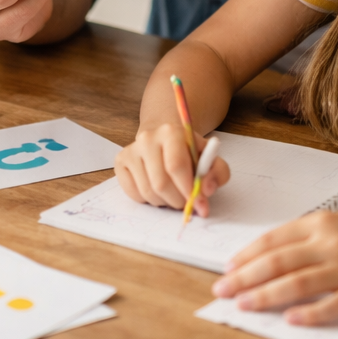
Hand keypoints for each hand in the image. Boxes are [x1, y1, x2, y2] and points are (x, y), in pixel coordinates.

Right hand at [114, 123, 229, 213]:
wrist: (164, 140)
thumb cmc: (189, 153)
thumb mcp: (210, 158)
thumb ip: (217, 172)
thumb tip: (205, 190)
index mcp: (171, 132)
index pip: (176, 166)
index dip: (189, 190)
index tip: (200, 205)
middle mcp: (147, 138)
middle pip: (160, 183)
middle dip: (177, 200)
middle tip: (185, 203)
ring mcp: (131, 150)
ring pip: (147, 192)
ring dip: (164, 202)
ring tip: (172, 195)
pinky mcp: (120, 162)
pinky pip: (133, 193)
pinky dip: (148, 200)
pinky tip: (157, 191)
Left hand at [214, 211, 337, 324]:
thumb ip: (305, 236)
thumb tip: (266, 254)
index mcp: (321, 223)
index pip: (273, 240)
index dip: (246, 255)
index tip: (226, 268)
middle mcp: (331, 243)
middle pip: (278, 262)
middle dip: (245, 276)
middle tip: (222, 290)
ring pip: (298, 283)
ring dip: (266, 295)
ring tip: (243, 305)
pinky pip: (333, 305)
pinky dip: (310, 312)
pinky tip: (290, 319)